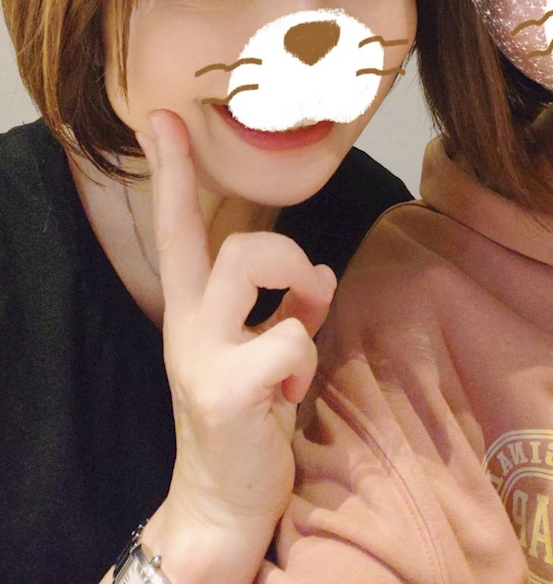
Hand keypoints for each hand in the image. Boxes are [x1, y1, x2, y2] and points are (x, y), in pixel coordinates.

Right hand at [137, 109, 335, 581]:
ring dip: (297, 289)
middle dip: (285, 253)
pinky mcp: (226, 389)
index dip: (174, 171)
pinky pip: (289, 338)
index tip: (162, 118)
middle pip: (231, 241)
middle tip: (308, 292)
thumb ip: (291, 307)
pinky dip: (306, 359)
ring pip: (249, 263)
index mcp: (195, 309)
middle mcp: (188, 324)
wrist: (224, 501)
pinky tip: (291, 396)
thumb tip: (323, 276)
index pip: (179, 228)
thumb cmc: (250, 417)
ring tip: (303, 329)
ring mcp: (202, 355)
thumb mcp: (268, 352)